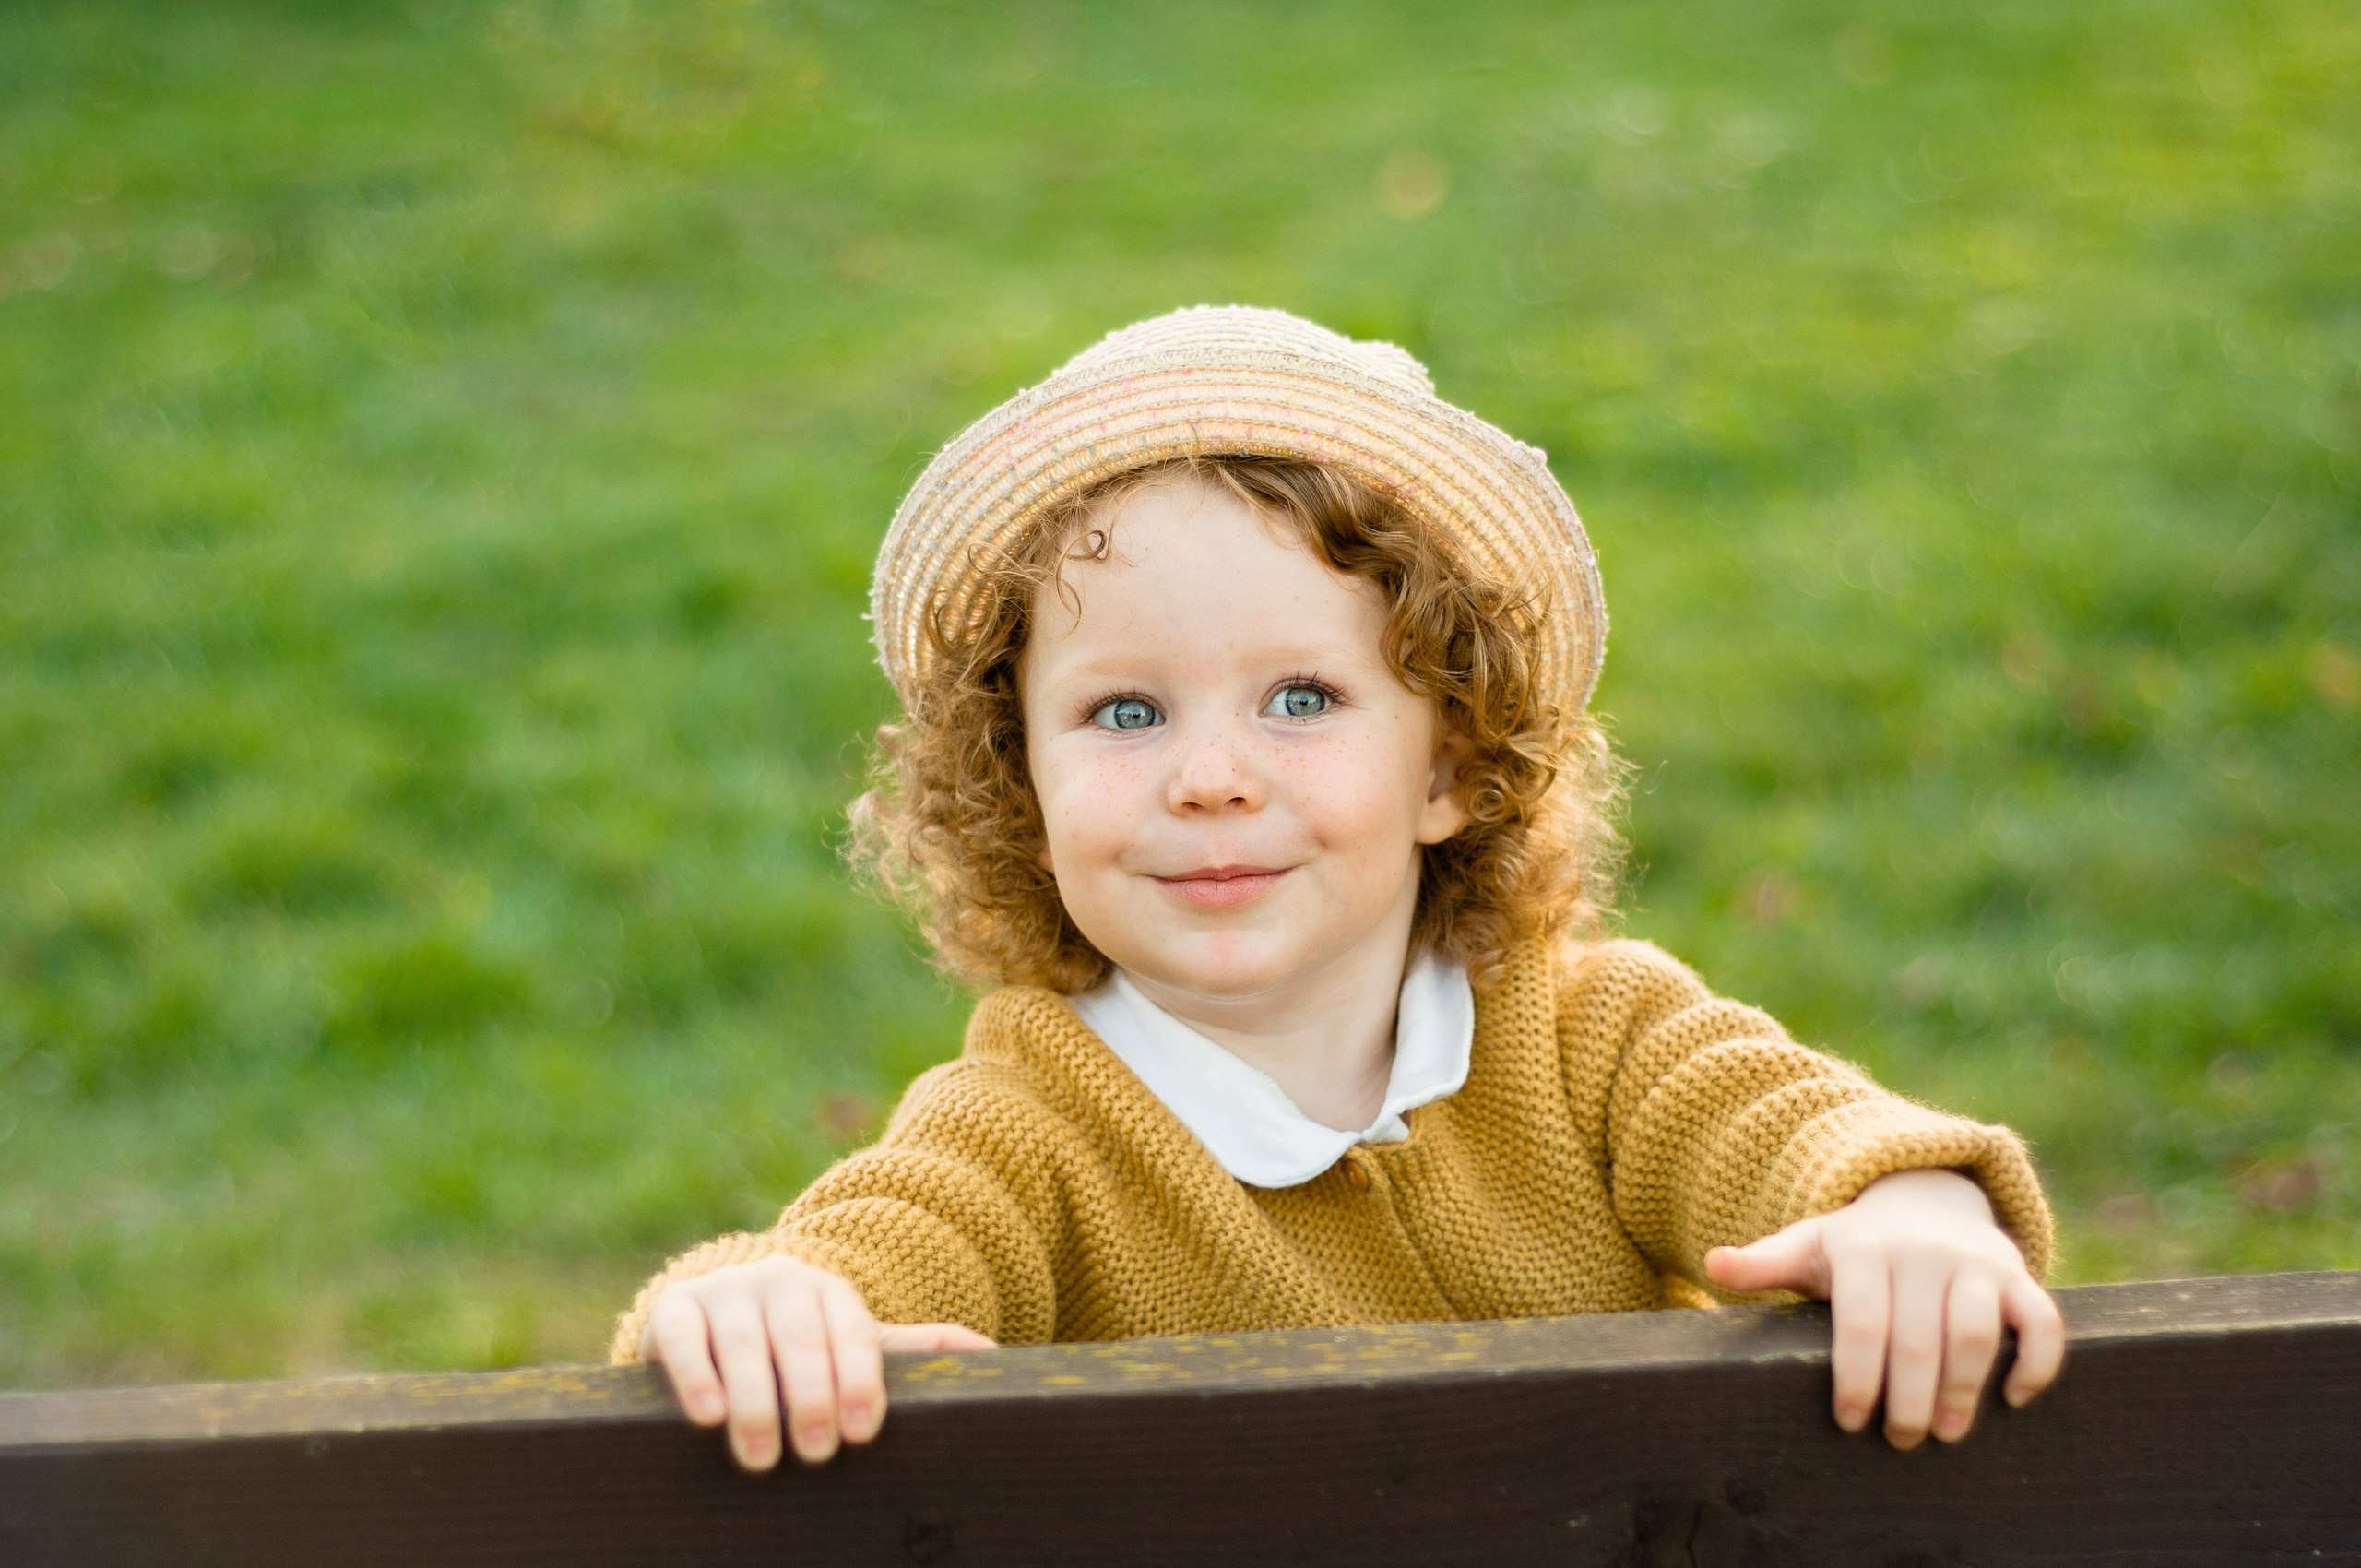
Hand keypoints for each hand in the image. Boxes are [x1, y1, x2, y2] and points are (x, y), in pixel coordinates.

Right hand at [638, 1254, 995, 1469]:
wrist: (713, 1310)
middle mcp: (780, 1281)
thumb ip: (911, 1350)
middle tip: (817, 1453)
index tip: (863, 1433)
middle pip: (801, 1337)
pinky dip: (694, 1374)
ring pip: (743, 1342)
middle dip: (811, 1396)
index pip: (853, 1332)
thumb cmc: (795, 1343)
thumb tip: (992, 1354)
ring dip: (754, 1400)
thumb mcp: (850, 1341)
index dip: (860, 1381)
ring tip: (761, 1457)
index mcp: (831, 1291)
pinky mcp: (673, 1309)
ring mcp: (725, 1291)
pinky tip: (706, 1415)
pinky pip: (681, 1338)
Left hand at [1703, 1168, 2063, 1449]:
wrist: (1924, 1198)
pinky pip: (2042, 1319)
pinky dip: (2038, 1361)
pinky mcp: (2018, 1274)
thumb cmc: (1856, 1245)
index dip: (1857, 1377)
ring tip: (1947, 1434)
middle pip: (1919, 1338)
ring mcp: (1975, 1262)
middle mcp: (1923, 1251)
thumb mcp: (1807, 1245)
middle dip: (1909, 1398)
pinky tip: (2013, 1399)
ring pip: (1977, 1333)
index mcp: (1865, 1249)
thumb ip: (1764, 1262)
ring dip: (1964, 1390)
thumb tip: (1713, 1263)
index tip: (1851, 1423)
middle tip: (1899, 1440)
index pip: (1861, 1323)